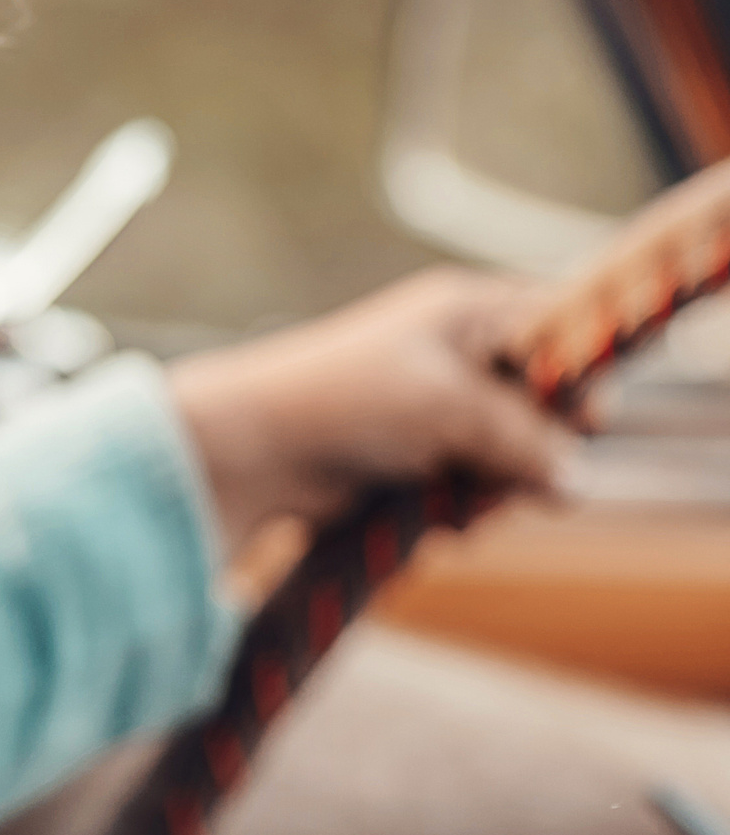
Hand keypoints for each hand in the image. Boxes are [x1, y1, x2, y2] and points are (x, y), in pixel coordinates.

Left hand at [167, 268, 571, 552]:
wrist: (251, 452)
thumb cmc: (347, 401)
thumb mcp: (451, 406)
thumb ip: (524, 437)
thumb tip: (576, 479)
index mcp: (466, 312)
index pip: (558, 326)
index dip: (578, 372)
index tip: (584, 419)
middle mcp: (456, 355)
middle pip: (544, 405)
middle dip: (536, 449)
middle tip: (507, 473)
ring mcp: (435, 410)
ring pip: (512, 457)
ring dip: (495, 489)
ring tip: (461, 502)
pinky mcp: (413, 460)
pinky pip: (471, 489)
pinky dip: (461, 508)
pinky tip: (437, 521)